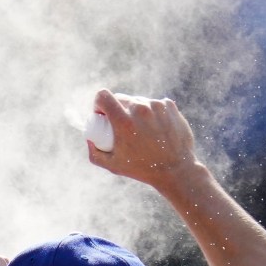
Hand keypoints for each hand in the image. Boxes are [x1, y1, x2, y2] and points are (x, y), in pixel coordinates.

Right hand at [84, 91, 199, 187]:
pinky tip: (155, 126)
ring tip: (141, 129)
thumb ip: (94, 152)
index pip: (103, 96)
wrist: (175, 169)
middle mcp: (140, 109)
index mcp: (124, 121)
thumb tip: (90, 138)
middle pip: (121, 98)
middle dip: (117, 108)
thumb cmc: (142, 169)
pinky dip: (152, 112)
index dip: (99, 103)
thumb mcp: (112, 165)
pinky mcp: (169, 106)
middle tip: (121, 124)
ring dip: (136, 111)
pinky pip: (154, 104)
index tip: (102, 114)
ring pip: (138, 101)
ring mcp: (156, 106)